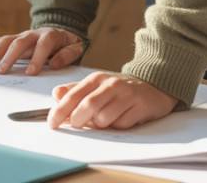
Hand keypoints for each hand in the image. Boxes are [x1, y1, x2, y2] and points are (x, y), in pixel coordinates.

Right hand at [0, 27, 84, 75]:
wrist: (59, 32)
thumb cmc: (66, 45)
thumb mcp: (76, 48)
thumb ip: (68, 55)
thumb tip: (54, 63)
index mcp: (51, 36)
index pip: (44, 44)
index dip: (37, 58)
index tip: (30, 73)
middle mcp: (34, 34)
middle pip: (20, 42)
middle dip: (9, 57)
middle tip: (2, 72)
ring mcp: (22, 35)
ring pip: (6, 40)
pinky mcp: (14, 39)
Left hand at [47, 72, 177, 129]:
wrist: (154, 84)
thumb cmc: (120, 88)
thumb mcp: (96, 85)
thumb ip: (75, 90)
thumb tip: (56, 94)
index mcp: (96, 79)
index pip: (73, 96)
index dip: (60, 111)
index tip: (52, 123)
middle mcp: (110, 84)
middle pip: (87, 107)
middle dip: (79, 120)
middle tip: (78, 125)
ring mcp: (126, 94)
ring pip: (104, 119)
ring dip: (101, 125)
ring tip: (106, 119)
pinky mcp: (140, 106)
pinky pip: (122, 124)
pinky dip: (118, 126)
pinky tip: (123, 118)